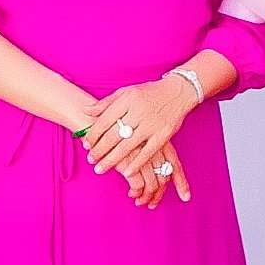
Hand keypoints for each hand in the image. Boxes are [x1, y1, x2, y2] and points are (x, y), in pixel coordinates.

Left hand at [81, 78, 193, 204]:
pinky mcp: (163, 134)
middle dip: (99, 150)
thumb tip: (86, 110)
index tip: (85, 145)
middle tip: (90, 159)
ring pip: (127, 146)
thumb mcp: (126, 92)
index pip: (105, 120)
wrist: (178, 91)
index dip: (93, 134)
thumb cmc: (149, 92)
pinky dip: (137, 164)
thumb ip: (106, 103)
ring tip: (100, 168)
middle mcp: (138, 111)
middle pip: (113, 135)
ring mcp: (151, 124)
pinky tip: (126, 173)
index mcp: (127, 99)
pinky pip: (148, 152)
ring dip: (111, 159)